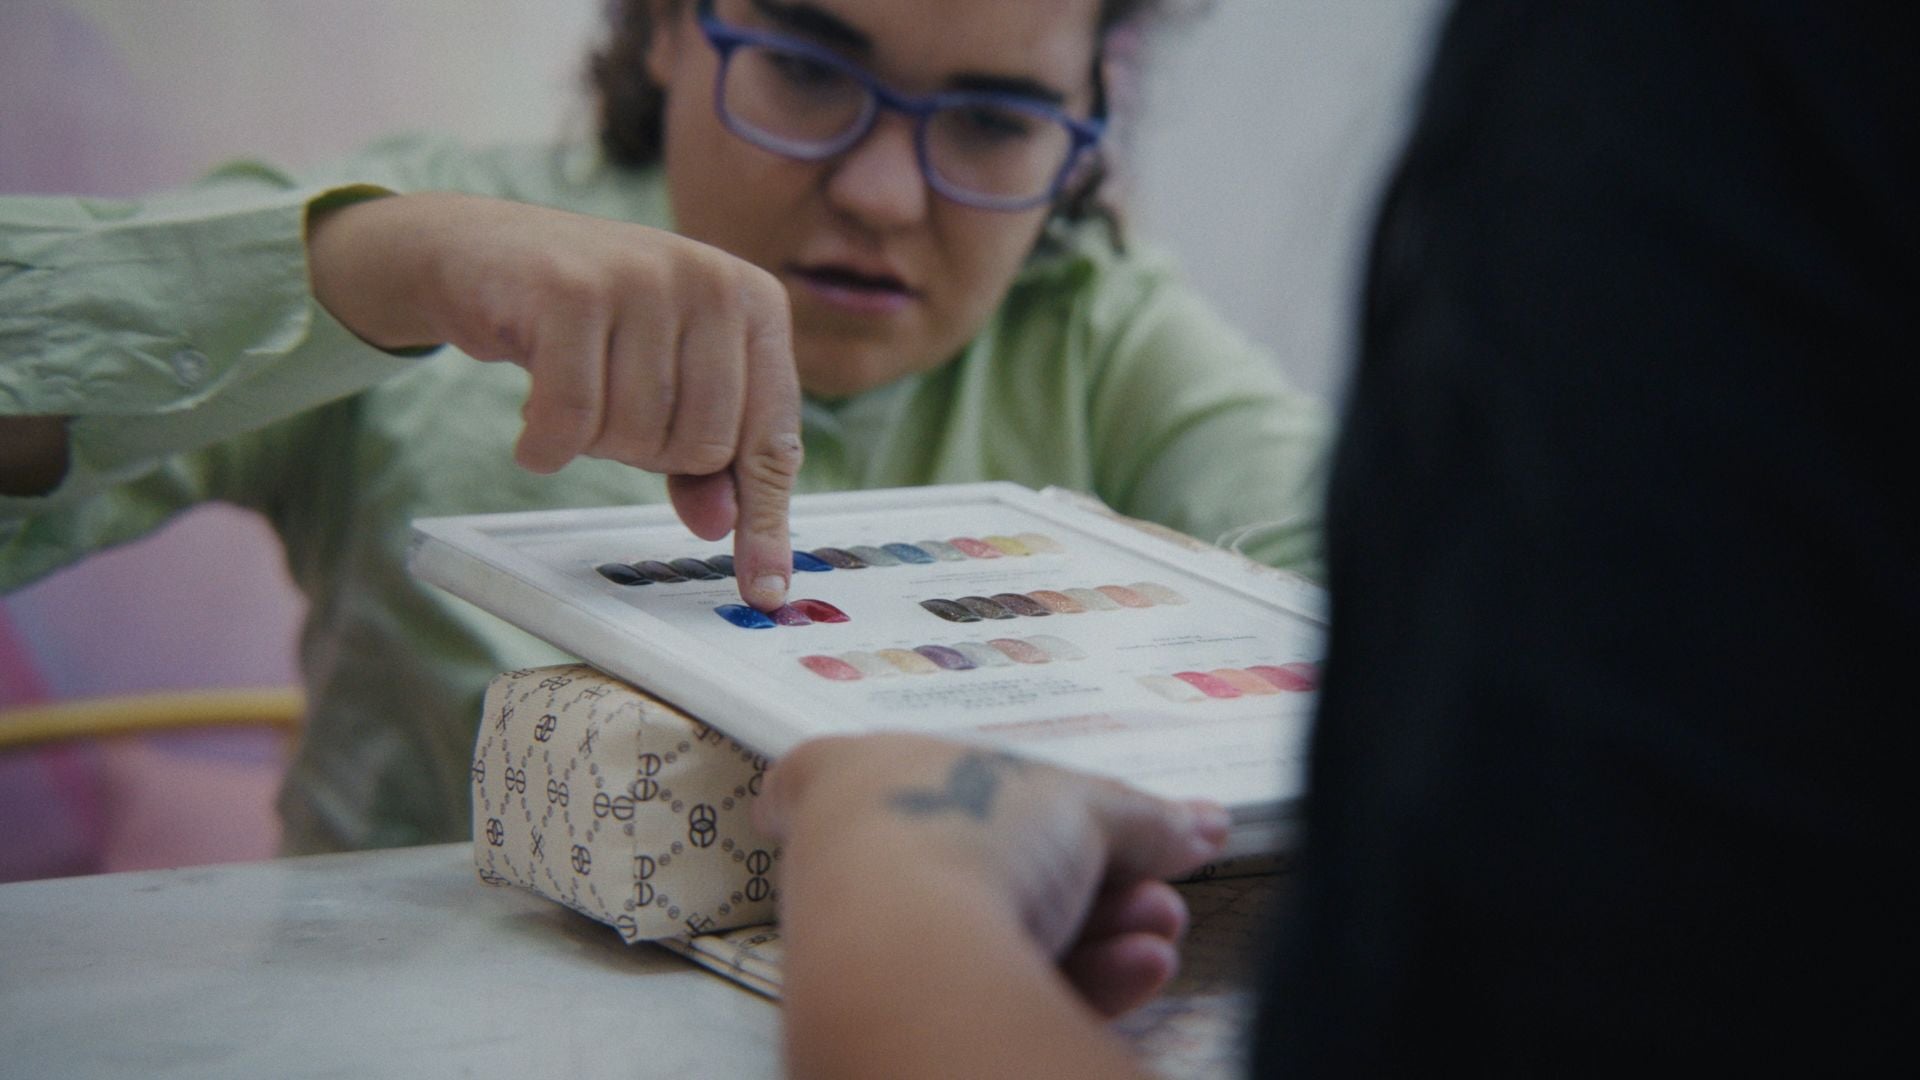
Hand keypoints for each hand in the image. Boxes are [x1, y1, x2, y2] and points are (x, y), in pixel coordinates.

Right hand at [307, 192, 800, 608]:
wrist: (481, 252)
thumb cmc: (590, 327)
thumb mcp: (663, 382)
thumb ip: (704, 457)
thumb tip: (722, 527)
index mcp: (754, 303)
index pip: (771, 437)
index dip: (763, 521)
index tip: (763, 592)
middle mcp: (711, 280)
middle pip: (701, 445)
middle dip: (647, 457)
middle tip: (610, 414)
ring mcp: (643, 278)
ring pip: (636, 434)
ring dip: (591, 442)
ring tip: (572, 393)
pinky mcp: (571, 290)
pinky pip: (570, 418)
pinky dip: (544, 442)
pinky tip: (532, 422)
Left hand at [755, 733, 1229, 1017]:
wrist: (916, 946)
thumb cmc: (969, 832)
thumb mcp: (1081, 805)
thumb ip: (1141, 817)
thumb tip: (1204, 827)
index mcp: (859, 774)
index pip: (826, 770)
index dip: (859, 778)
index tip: (865, 800)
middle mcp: (851, 855)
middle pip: (975, 860)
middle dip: (1086, 875)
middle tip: (1154, 887)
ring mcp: (875, 937)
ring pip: (1002, 931)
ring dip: (1100, 929)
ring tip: (1160, 928)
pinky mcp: (909, 1006)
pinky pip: (1003, 987)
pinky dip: (1076, 978)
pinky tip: (1142, 969)